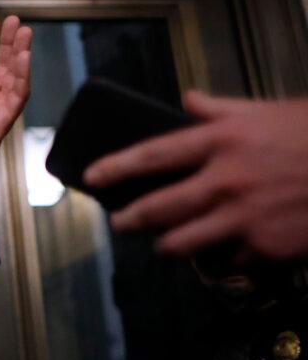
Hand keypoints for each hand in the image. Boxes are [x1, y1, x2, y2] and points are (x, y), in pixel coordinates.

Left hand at [84, 93, 307, 259]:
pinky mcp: (266, 248)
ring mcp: (244, 218)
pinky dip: (222, 258)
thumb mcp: (268, 110)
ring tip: (164, 243)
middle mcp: (225, 181)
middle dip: (131, 219)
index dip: (116, 167)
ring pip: (183, 243)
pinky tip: (222, 253)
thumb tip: (189, 99)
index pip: (152, 155)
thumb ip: (221, 109)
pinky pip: (229, 260)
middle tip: (120, 222)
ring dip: (168, 245)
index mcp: (221, 141)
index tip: (93, 177)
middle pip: (158, 208)